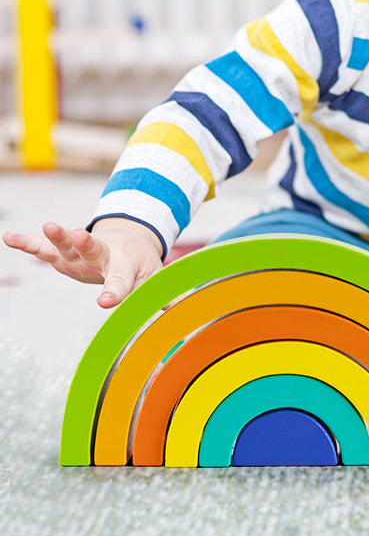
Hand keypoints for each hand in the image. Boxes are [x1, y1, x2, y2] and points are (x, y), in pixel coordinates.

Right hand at [3, 217, 163, 307]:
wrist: (129, 241)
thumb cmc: (140, 265)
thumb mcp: (154, 278)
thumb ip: (163, 293)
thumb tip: (184, 309)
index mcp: (123, 265)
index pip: (119, 281)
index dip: (114, 292)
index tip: (106, 303)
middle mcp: (100, 257)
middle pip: (92, 250)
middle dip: (85, 243)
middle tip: (78, 234)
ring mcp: (80, 254)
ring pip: (67, 246)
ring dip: (57, 237)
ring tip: (48, 226)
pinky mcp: (64, 254)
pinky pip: (44, 249)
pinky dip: (27, 243)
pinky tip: (9, 238)